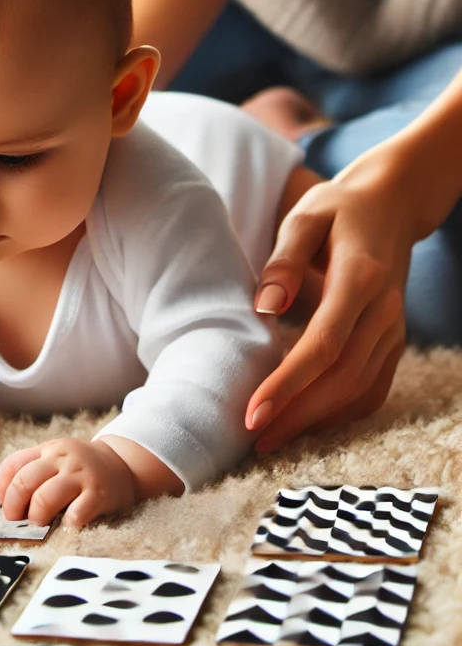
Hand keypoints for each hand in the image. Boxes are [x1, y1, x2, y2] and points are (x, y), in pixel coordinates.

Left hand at [0, 438, 135, 527]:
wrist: (123, 466)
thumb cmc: (81, 468)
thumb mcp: (55, 459)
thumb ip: (29, 471)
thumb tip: (0, 495)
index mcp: (48, 450)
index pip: (13, 465)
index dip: (3, 489)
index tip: (7, 504)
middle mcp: (62, 459)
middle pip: (24, 482)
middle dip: (14, 506)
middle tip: (18, 519)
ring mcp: (80, 476)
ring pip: (44, 499)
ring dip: (36, 516)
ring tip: (41, 521)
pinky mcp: (98, 495)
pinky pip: (75, 514)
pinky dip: (66, 524)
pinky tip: (67, 523)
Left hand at [247, 149, 411, 452]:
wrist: (392, 207)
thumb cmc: (338, 211)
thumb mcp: (305, 217)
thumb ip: (283, 260)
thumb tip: (266, 307)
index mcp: (361, 280)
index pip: (324, 345)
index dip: (288, 384)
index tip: (253, 412)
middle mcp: (384, 313)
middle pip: (342, 379)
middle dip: (297, 415)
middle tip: (252, 438)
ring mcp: (393, 331)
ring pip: (358, 391)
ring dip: (315, 421)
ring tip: (269, 439)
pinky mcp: (392, 343)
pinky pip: (371, 389)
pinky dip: (339, 413)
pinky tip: (304, 423)